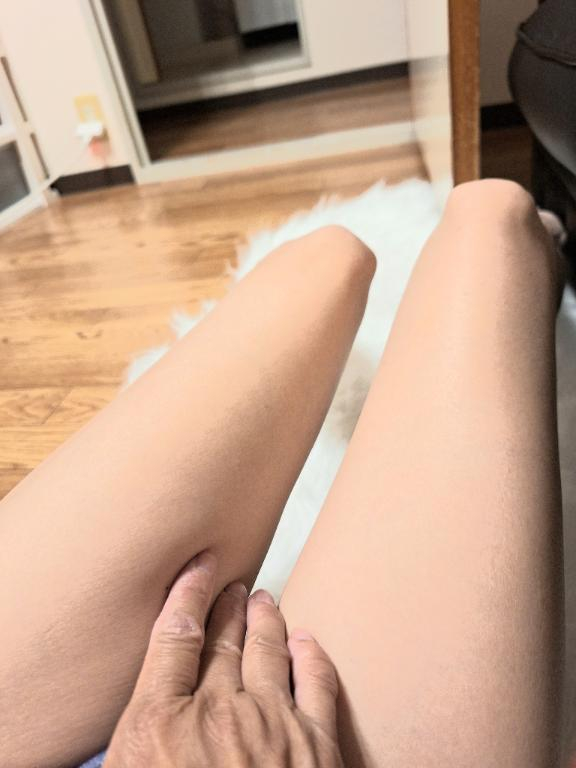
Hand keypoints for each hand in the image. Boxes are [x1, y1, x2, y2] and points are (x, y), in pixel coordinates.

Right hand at [104, 551, 343, 766]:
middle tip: (231, 583)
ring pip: (269, 650)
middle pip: (223, 640)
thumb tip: (141, 723)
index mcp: (162, 724)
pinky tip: (308, 639)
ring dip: (265, 620)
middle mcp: (218, 712)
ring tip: (262, 599)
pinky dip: (313, 655)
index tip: (198, 567)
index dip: (186, 594)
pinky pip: (317, 682)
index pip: (172, 637)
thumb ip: (138, 741)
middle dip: (226, 607)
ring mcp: (272, 724)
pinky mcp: (316, 745)